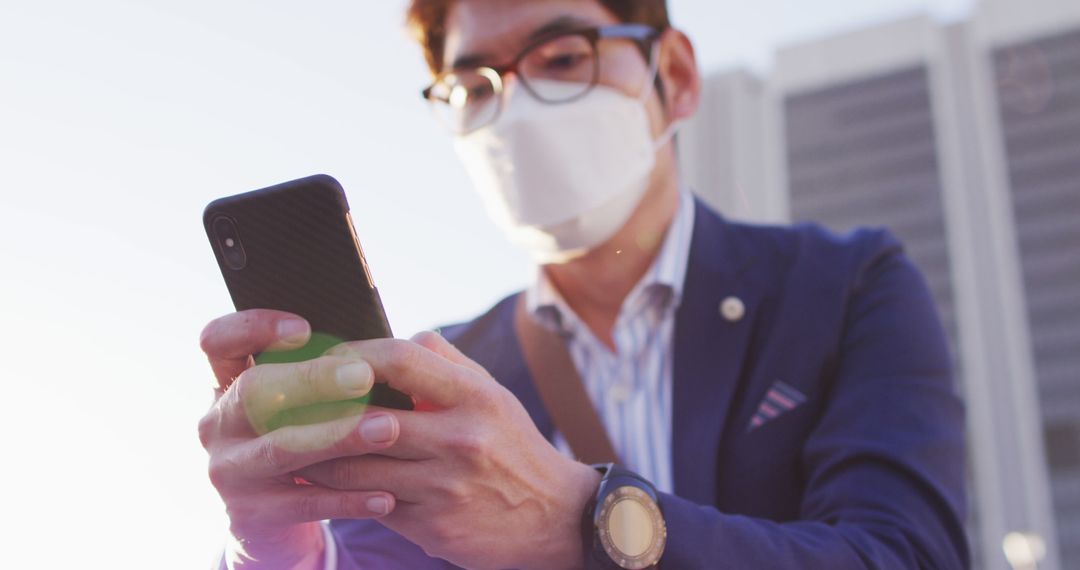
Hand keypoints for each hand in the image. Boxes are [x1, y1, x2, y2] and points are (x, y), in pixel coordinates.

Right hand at [198, 309, 399, 568]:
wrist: (278, 521)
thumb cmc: (307, 437)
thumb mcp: (304, 402)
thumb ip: (330, 370)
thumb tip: (405, 343)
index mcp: (229, 382)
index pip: (218, 340)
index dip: (253, 328)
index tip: (304, 329)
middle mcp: (218, 423)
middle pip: (253, 391)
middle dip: (312, 380)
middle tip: (364, 376)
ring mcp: (230, 470)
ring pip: (281, 448)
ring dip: (339, 437)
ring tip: (388, 429)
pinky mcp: (250, 514)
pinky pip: (305, 502)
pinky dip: (349, 499)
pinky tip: (386, 495)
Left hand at [297, 331, 601, 569]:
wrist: (557, 518)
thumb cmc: (515, 448)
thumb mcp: (494, 396)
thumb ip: (447, 363)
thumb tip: (398, 339)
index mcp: (476, 398)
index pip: (402, 360)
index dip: (353, 355)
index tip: (324, 357)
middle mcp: (461, 439)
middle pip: (366, 419)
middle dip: (317, 413)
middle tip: (282, 405)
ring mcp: (445, 487)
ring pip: (356, 468)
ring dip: (314, 458)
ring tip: (287, 446)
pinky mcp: (433, 527)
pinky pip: (370, 505)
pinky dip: (340, 493)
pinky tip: (319, 484)